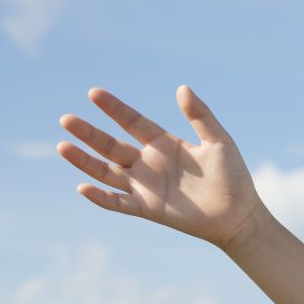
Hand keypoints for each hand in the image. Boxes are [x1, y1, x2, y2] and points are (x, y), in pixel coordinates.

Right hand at [57, 86, 265, 249]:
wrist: (240, 216)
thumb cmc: (233, 178)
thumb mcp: (219, 141)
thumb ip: (200, 116)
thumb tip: (181, 88)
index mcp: (164, 143)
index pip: (132, 122)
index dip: (114, 109)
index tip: (94, 93)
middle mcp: (149, 163)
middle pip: (111, 145)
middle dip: (89, 133)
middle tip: (66, 119)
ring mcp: (146, 186)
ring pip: (107, 172)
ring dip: (85, 161)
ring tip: (63, 146)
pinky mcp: (148, 209)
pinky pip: (118, 203)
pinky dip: (100, 198)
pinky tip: (83, 187)